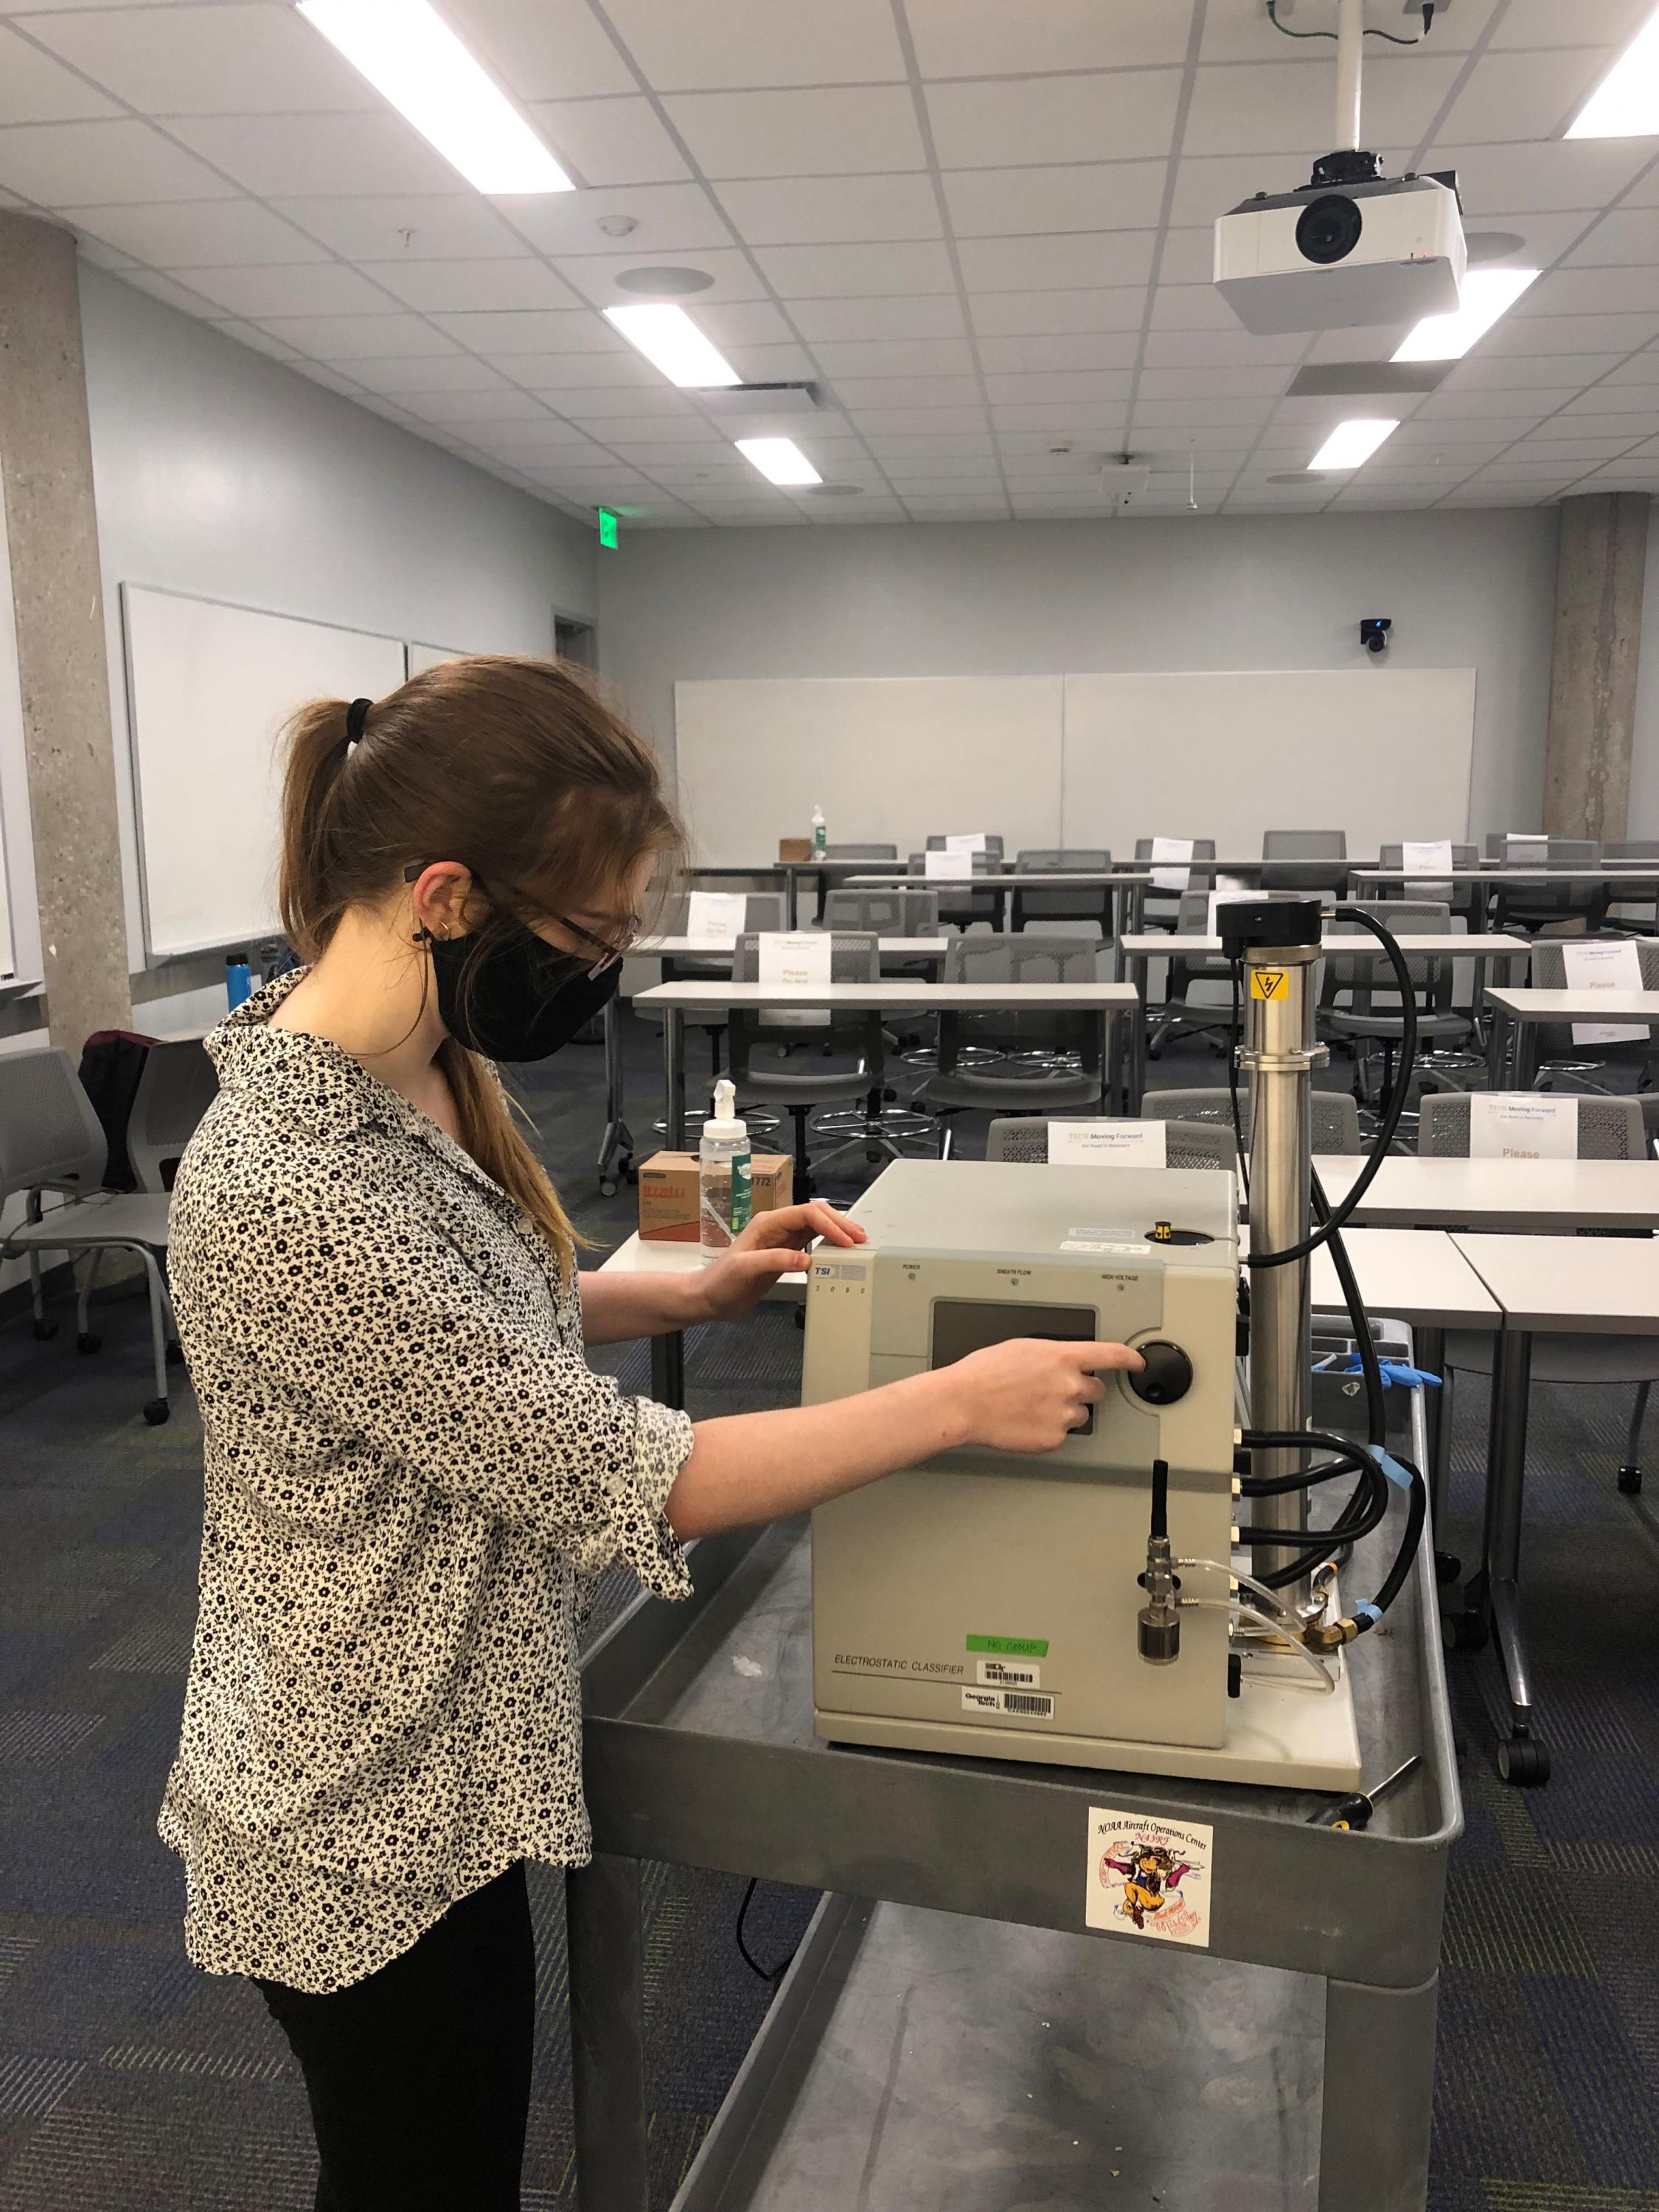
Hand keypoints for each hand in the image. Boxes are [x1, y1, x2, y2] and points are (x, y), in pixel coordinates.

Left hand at [691, 1201, 865, 1323]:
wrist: (709, 1299)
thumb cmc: (720, 1281)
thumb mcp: (745, 1269)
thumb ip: (775, 1260)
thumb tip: (807, 1258)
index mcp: (767, 1223)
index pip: (806, 1214)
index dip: (829, 1224)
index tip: (846, 1240)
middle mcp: (777, 1227)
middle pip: (815, 1215)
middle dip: (839, 1223)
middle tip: (860, 1238)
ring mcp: (781, 1241)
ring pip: (816, 1227)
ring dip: (836, 1232)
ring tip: (856, 1242)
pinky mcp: (784, 1255)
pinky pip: (811, 1243)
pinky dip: (828, 1245)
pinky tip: (838, 1253)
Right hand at [948, 1338, 1145, 1453]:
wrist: (964, 1402)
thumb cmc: (984, 1373)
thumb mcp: (1023, 1348)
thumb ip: (1053, 1355)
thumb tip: (1062, 1362)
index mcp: (1063, 1357)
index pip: (1111, 1355)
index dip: (1129, 1358)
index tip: (1137, 1362)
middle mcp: (1070, 1385)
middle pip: (1096, 1390)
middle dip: (1081, 1390)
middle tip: (1054, 1391)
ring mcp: (1064, 1414)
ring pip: (1080, 1415)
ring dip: (1065, 1411)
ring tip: (1033, 1407)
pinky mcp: (1054, 1439)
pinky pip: (1061, 1435)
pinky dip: (1048, 1430)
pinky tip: (1026, 1421)